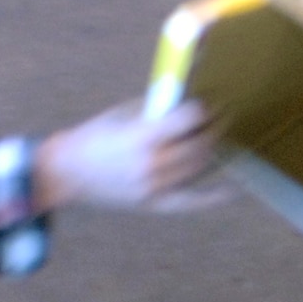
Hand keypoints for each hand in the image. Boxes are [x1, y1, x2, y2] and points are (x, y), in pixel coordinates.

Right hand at [35, 100, 221, 210]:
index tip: (211, 101)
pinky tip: (235, 188)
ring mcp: (155, 188)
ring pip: (200, 167)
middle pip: (200, 143)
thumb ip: (158, 108)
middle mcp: (152, 164)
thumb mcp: (124, 114)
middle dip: (216, 126)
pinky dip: (216, 196)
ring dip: (214, 148)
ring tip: (218, 135)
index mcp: (141, 136)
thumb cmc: (96, 136)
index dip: (205, 108)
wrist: (67, 173)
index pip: (190, 118)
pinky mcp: (155, 205)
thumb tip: (193, 96)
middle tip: (222, 115)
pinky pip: (193, 202)